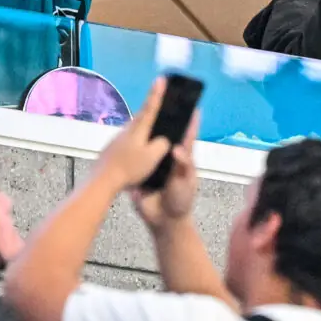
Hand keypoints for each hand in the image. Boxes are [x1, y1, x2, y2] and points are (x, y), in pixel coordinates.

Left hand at [92, 78, 174, 190]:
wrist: (103, 180)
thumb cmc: (130, 167)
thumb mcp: (153, 157)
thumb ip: (162, 144)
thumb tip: (164, 140)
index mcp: (139, 129)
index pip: (150, 107)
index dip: (157, 93)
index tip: (161, 79)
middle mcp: (127, 130)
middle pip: (142, 116)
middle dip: (151, 109)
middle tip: (160, 103)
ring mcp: (118, 139)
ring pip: (135, 129)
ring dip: (144, 128)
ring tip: (152, 133)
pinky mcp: (112, 148)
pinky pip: (128, 140)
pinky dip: (136, 141)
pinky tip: (138, 152)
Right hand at [132, 110, 200, 230]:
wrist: (162, 220)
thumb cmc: (180, 200)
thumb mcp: (186, 182)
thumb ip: (184, 165)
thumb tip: (176, 147)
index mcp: (183, 158)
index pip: (187, 136)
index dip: (191, 122)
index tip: (193, 105)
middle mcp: (168, 158)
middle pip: (167, 136)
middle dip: (166, 121)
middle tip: (162, 100)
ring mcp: (153, 164)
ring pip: (151, 144)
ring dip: (148, 132)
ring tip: (143, 112)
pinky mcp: (140, 171)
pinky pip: (137, 158)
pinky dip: (134, 148)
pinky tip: (127, 135)